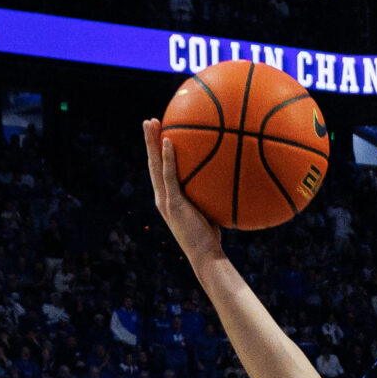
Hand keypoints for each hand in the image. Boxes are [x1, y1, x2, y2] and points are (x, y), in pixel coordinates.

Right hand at [142, 119, 226, 265]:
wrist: (205, 256)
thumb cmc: (211, 238)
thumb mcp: (209, 211)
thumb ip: (210, 194)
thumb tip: (227, 177)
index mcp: (168, 199)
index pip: (159, 171)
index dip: (157, 152)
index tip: (159, 133)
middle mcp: (162, 197)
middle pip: (152, 163)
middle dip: (150, 141)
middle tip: (149, 121)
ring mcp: (165, 200)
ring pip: (155, 165)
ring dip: (152, 142)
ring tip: (150, 122)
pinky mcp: (173, 203)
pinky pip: (169, 176)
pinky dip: (168, 158)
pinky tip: (169, 140)